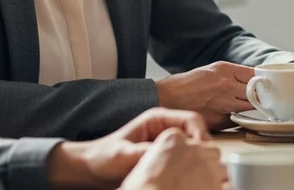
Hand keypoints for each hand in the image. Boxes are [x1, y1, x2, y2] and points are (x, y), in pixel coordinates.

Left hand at [48, 108, 213, 188]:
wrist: (90, 170)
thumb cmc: (101, 157)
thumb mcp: (122, 155)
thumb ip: (143, 152)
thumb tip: (167, 153)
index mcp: (157, 119)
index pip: (191, 119)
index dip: (201, 134)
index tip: (203, 151)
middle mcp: (165, 128)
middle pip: (196, 133)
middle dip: (202, 147)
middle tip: (203, 164)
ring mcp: (165, 142)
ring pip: (192, 146)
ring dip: (195, 157)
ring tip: (195, 171)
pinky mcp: (164, 156)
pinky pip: (184, 158)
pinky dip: (188, 166)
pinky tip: (184, 176)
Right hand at [155, 62, 253, 130]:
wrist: (164, 99)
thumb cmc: (184, 85)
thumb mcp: (209, 71)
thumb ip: (230, 75)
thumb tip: (250, 81)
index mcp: (225, 69)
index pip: (255, 73)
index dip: (262, 80)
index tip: (265, 84)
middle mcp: (227, 84)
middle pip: (256, 91)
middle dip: (260, 94)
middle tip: (262, 98)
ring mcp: (225, 103)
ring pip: (250, 106)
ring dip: (251, 107)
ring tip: (250, 107)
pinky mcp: (220, 120)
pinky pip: (238, 119)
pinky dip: (238, 118)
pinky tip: (233, 116)